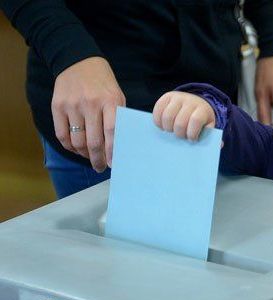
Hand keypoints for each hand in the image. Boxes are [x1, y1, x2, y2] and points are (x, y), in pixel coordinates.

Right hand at [52, 57, 125, 171]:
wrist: (78, 61)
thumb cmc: (103, 83)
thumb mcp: (117, 96)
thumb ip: (117, 118)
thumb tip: (117, 146)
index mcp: (110, 101)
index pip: (112, 133)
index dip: (112, 152)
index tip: (113, 164)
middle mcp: (91, 104)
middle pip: (94, 142)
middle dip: (98, 160)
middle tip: (100, 167)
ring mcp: (72, 105)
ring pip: (77, 142)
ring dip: (84, 155)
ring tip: (90, 157)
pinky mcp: (57, 106)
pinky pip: (62, 135)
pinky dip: (70, 147)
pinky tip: (76, 149)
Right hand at [153, 91, 215, 139]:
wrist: (196, 101)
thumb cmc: (201, 118)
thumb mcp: (209, 125)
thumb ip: (212, 135)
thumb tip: (219, 145)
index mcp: (202, 109)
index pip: (195, 120)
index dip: (192, 133)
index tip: (191, 139)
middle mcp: (189, 101)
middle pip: (180, 121)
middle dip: (179, 134)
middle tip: (180, 136)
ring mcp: (177, 98)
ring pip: (167, 116)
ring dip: (167, 128)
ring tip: (171, 131)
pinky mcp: (166, 97)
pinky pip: (157, 110)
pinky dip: (158, 121)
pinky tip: (163, 126)